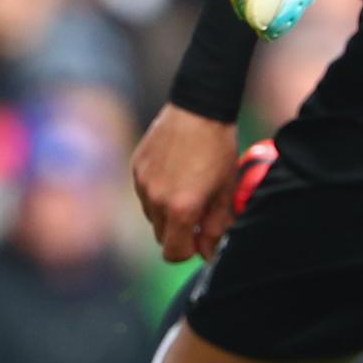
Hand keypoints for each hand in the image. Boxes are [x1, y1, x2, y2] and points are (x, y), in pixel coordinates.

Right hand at [133, 105, 240, 262]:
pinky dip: (157, 191)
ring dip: (166, 212)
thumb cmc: (218, 150)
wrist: (199, 109)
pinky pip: (144, 192)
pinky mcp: (136, 167)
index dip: (189, 251)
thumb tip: (208, 252)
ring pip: (152, 215)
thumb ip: (216, 227)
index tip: (200, 239)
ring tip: (186, 188)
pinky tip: (174, 172)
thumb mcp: (225, 192)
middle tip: (198, 212)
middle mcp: (156, 200)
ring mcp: (142, 183)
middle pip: (161, 236)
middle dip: (179, 232)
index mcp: (180, 210)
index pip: (173, 253)